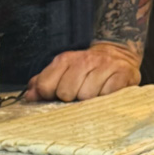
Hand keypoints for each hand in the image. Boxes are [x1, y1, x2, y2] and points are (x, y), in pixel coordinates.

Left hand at [25, 41, 142, 101]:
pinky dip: (107, 98)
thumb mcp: (62, 70)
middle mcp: (84, 60)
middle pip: (66, 93)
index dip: (49, 96)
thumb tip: (29, 96)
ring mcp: (105, 66)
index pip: (45, 86)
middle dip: (71, 99)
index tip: (58, 95)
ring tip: (94, 93)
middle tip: (79, 94)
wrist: (118, 54)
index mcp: (65, 59)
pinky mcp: (123, 74)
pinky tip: (107, 92)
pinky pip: (107, 94)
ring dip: (90, 100)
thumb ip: (43, 82)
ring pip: (87, 95)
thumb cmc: (86, 69)